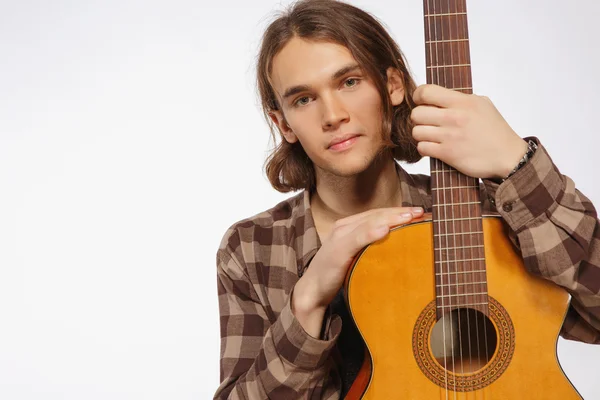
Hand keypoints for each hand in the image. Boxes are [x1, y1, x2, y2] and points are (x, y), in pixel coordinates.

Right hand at [291, 206, 423, 336]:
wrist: (313, 290)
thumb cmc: (336, 272)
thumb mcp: (357, 256)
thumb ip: (371, 247)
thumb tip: (399, 247)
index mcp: (349, 226)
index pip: (378, 214)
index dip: (398, 211)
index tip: (419, 213)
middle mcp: (344, 227)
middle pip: (376, 214)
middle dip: (399, 212)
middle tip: (421, 212)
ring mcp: (340, 237)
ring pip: (369, 222)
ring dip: (391, 218)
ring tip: (409, 217)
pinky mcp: (338, 250)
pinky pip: (357, 239)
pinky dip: (371, 232)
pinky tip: (385, 230)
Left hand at [410, 84, 527, 179]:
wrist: (508, 155)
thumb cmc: (495, 129)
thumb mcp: (482, 104)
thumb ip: (460, 98)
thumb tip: (439, 96)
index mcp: (463, 101)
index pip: (426, 92)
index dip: (418, 96)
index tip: (421, 101)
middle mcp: (454, 117)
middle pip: (416, 113)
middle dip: (418, 118)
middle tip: (426, 122)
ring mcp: (450, 136)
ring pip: (416, 131)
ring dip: (421, 134)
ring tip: (430, 136)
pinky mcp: (448, 154)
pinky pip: (422, 147)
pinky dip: (425, 148)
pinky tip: (433, 147)